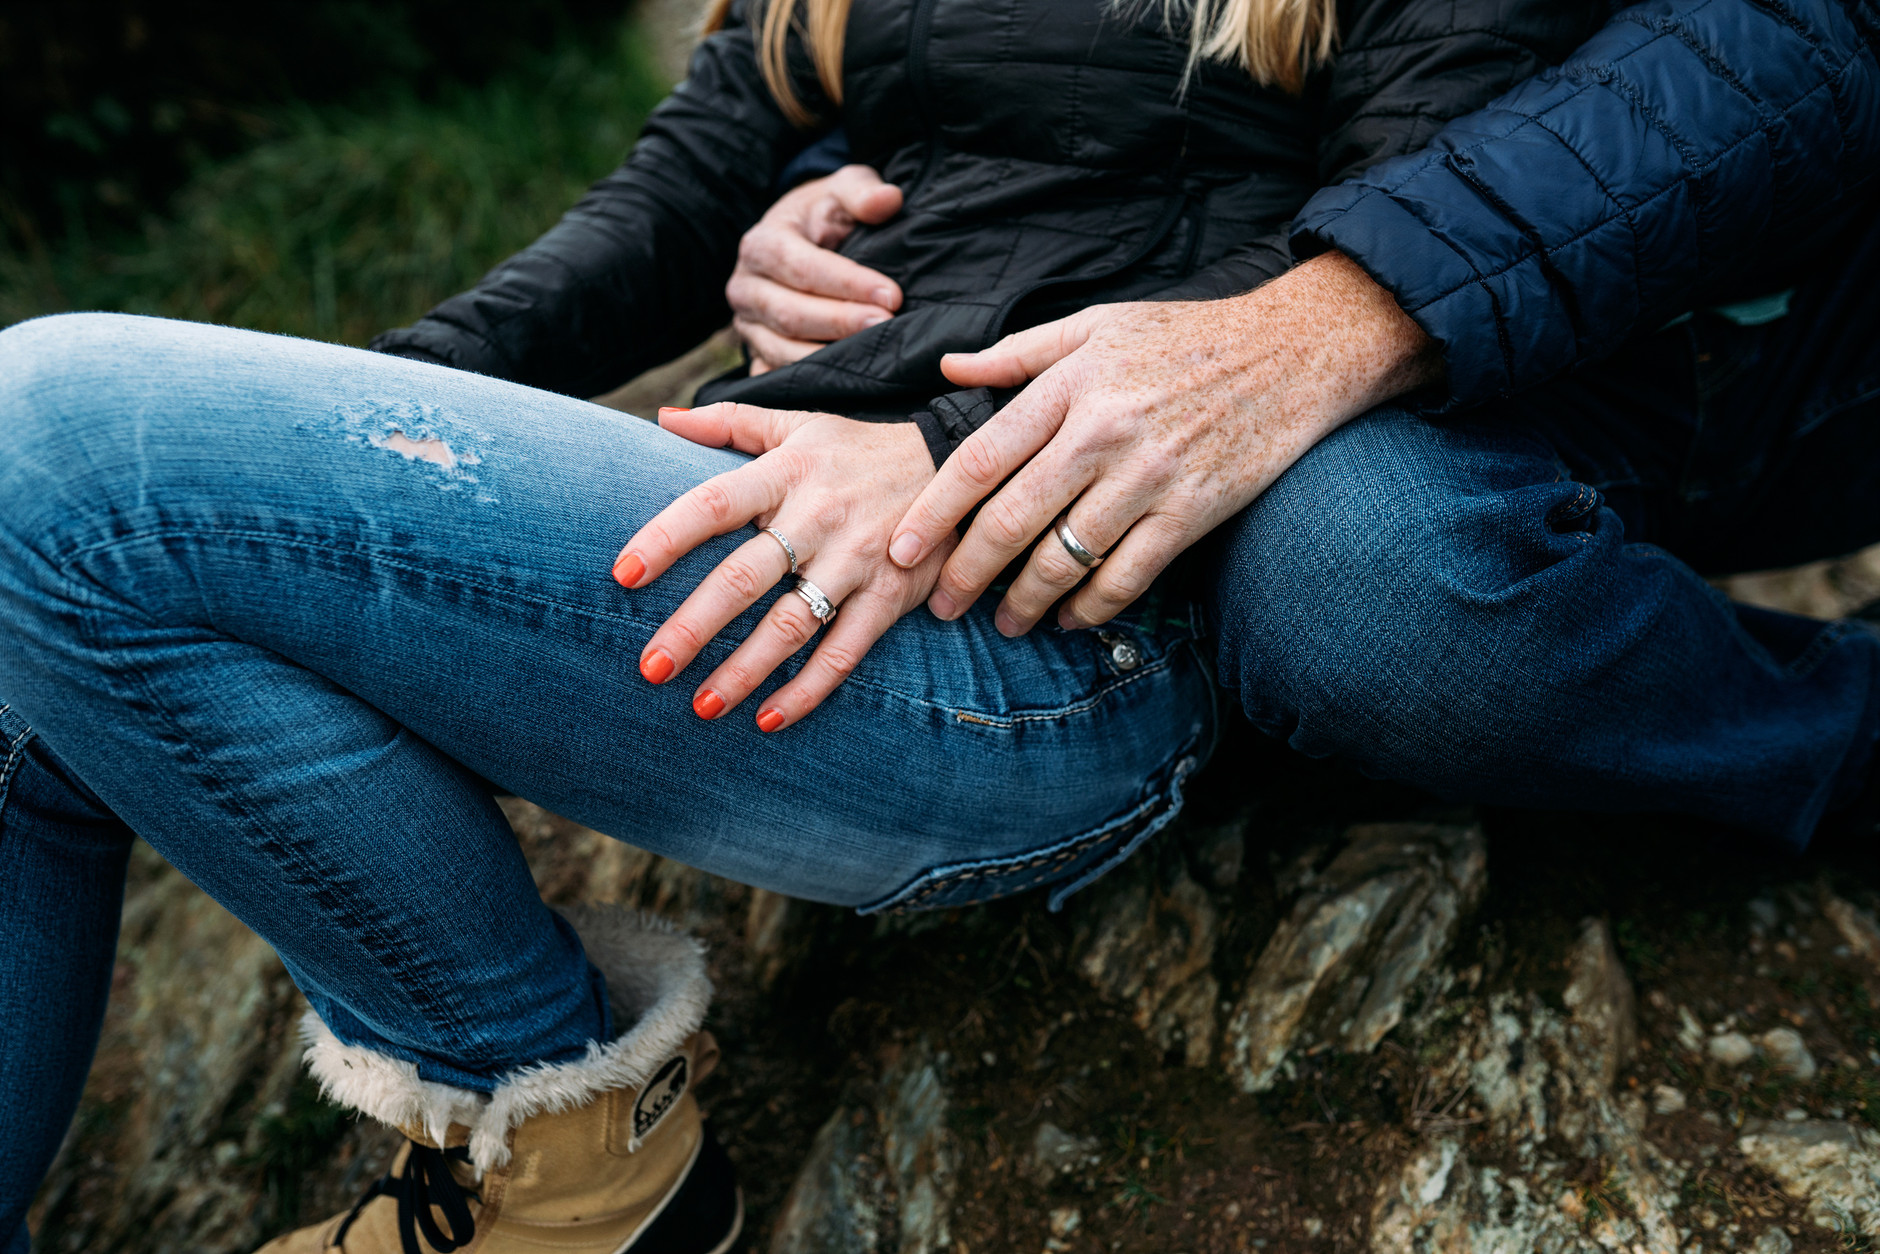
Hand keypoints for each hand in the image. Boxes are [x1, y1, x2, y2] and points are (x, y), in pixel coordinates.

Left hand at [613, 404, 950, 729]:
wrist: (955, 468)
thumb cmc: (858, 451)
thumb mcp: (799, 426)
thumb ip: (729, 423)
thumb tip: (662, 417)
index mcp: (786, 473)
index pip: (713, 504)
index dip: (666, 537)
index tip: (622, 574)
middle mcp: (817, 518)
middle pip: (744, 577)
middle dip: (695, 625)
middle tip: (651, 667)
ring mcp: (855, 562)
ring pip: (791, 625)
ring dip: (744, 670)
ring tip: (702, 705)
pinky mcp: (889, 597)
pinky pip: (844, 653)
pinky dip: (808, 691)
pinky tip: (768, 719)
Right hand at [727, 164, 904, 374]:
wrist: (800, 240)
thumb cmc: (825, 215)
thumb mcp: (841, 191)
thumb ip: (861, 192)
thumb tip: (888, 200)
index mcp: (761, 245)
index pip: (802, 267)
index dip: (848, 283)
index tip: (892, 295)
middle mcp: (744, 288)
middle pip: (790, 314)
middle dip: (841, 323)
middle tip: (887, 326)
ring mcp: (748, 327)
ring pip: (781, 351)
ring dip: (828, 358)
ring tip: (873, 356)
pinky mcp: (757, 354)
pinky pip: (779, 376)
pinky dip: (810, 384)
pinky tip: (846, 385)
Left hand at [884, 252, 1439, 633]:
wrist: (1292, 351)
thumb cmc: (1184, 336)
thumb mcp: (1096, 325)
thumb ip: (1018, 354)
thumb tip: (948, 370)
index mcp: (1069, 386)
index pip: (981, 458)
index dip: (934, 512)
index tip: (903, 550)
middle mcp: (1103, 433)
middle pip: (1012, 520)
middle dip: (967, 574)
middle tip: (941, 606)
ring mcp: (1150, 476)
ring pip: (1066, 558)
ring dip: (1026, 603)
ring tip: (1006, 623)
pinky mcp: (1193, 511)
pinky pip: (1128, 576)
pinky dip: (1092, 608)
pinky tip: (1071, 619)